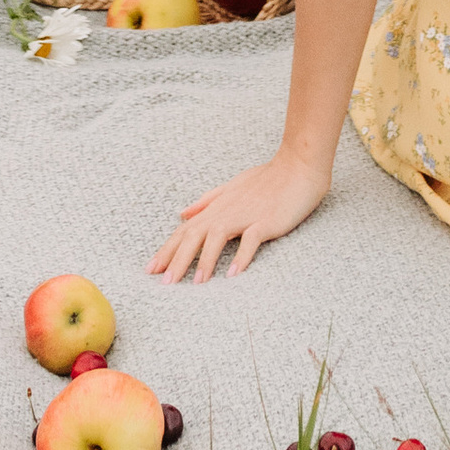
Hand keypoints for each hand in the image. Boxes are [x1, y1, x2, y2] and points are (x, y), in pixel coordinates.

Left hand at [148, 142, 332, 281]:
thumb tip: (183, 213)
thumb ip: (207, 200)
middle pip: (195, 234)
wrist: (299, 166)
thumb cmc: (268, 178)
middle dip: (177, 259)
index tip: (151, 269)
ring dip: (205, 260)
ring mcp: (246, 214)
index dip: (167, 249)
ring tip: (196, 283)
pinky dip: (241, 256)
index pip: (186, 229)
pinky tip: (232, 274)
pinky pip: (251, 239)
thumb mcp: (232, 186)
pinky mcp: (266, 220)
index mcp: (218, 205)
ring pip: (217, 236)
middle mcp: (226, 210)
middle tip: (164, 283)